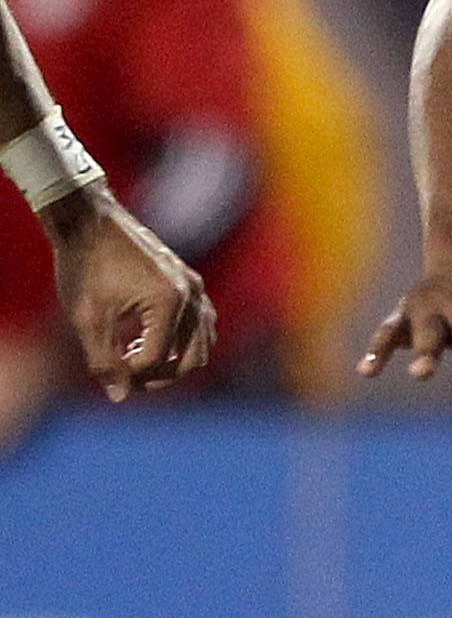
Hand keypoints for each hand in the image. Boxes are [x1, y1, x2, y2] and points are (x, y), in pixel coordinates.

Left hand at [48, 191, 216, 399]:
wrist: (87, 220)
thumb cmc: (83, 265)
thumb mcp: (86, 319)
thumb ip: (103, 362)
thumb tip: (119, 397)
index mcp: (168, 301)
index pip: (157, 360)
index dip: (130, 374)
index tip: (105, 365)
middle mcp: (190, 294)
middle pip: (193, 360)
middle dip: (161, 375)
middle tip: (128, 376)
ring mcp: (194, 286)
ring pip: (201, 344)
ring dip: (172, 359)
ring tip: (134, 354)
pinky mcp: (190, 281)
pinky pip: (199, 323)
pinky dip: (179, 340)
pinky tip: (144, 336)